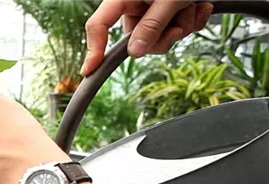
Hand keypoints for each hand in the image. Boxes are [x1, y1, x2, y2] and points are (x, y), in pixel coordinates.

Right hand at [82, 0, 213, 75]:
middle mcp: (134, 5)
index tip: (89, 70)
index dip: (94, 48)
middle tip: (179, 27)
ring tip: (193, 7)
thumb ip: (152, 25)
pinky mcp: (166, 13)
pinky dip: (191, 22)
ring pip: (159, 38)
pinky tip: (200, 7)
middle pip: (136, 39)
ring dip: (182, 27)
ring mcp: (150, 10)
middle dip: (163, 37)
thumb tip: (134, 53)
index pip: (99, 25)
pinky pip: (175, 31)